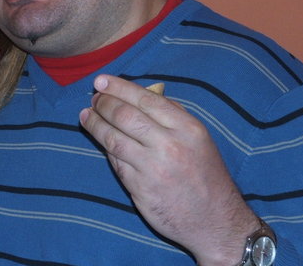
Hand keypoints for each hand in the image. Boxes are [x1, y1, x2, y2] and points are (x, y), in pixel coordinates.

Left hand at [79, 75, 258, 265]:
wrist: (216, 222)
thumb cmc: (206, 175)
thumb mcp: (199, 138)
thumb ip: (172, 114)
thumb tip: (140, 93)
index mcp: (187, 128)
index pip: (145, 99)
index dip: (119, 87)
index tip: (101, 80)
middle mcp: (169, 146)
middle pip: (125, 116)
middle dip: (103, 103)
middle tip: (93, 98)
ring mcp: (152, 169)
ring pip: (113, 139)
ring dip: (95, 124)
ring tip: (86, 116)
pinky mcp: (139, 189)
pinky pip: (116, 162)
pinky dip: (106, 149)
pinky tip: (101, 140)